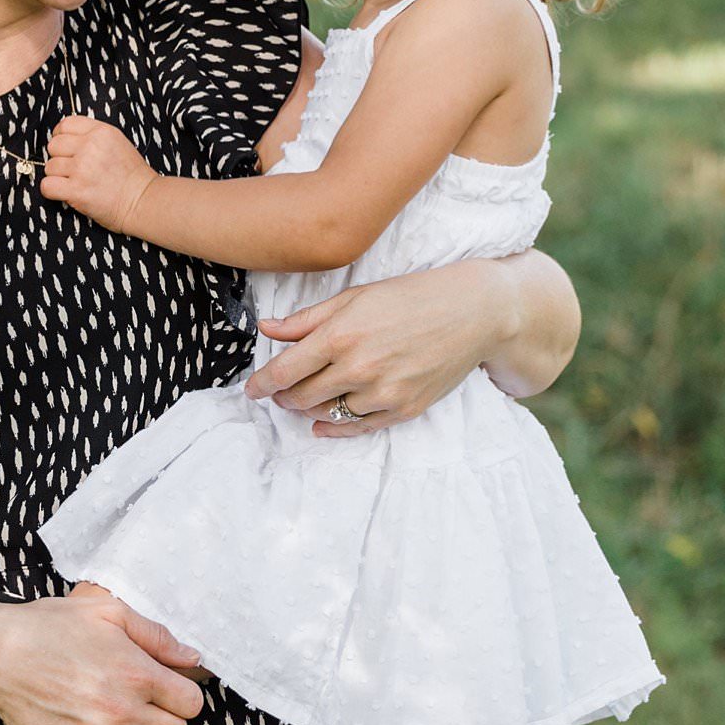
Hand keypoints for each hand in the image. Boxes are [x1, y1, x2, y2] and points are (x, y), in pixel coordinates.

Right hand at [0, 582, 206, 724]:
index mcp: (135, 672)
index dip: (188, 697)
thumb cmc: (50, 626)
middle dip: (180, 724)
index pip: (190, 700)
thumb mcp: (107, 610)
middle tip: (170, 717)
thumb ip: (154, 635)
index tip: (178, 694)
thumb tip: (194, 657)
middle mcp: (122, 711)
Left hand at [41, 113, 157, 231]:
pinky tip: (65, 193)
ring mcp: (82, 168)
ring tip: (74, 182)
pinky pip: (47, 185)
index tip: (65, 148)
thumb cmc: (132, 176)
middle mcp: (90, 147)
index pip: (65, 124)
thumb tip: (66, 137)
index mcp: (101, 132)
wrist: (142, 201)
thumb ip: (94, 136)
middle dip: (59, 158)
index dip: (60, 136)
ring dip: (57, 176)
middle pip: (54, 145)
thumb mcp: (118, 142)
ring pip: (50, 167)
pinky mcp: (76, 190)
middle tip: (72, 169)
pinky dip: (52, 191)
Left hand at [243, 261, 511, 436]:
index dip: (262, 384)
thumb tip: (266, 329)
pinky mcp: (404, 409)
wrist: (472, 312)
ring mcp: (383, 392)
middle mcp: (359, 367)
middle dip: (284, 396)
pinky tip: (321, 425)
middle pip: (302, 396)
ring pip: (327, 414)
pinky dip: (334, 429)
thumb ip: (307, 319)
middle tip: (278, 392)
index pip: (285, 370)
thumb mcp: (355, 297)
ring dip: (308, 410)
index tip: (251, 390)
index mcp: (341, 334)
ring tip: (302, 400)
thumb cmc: (412, 296)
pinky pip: (358, 428)